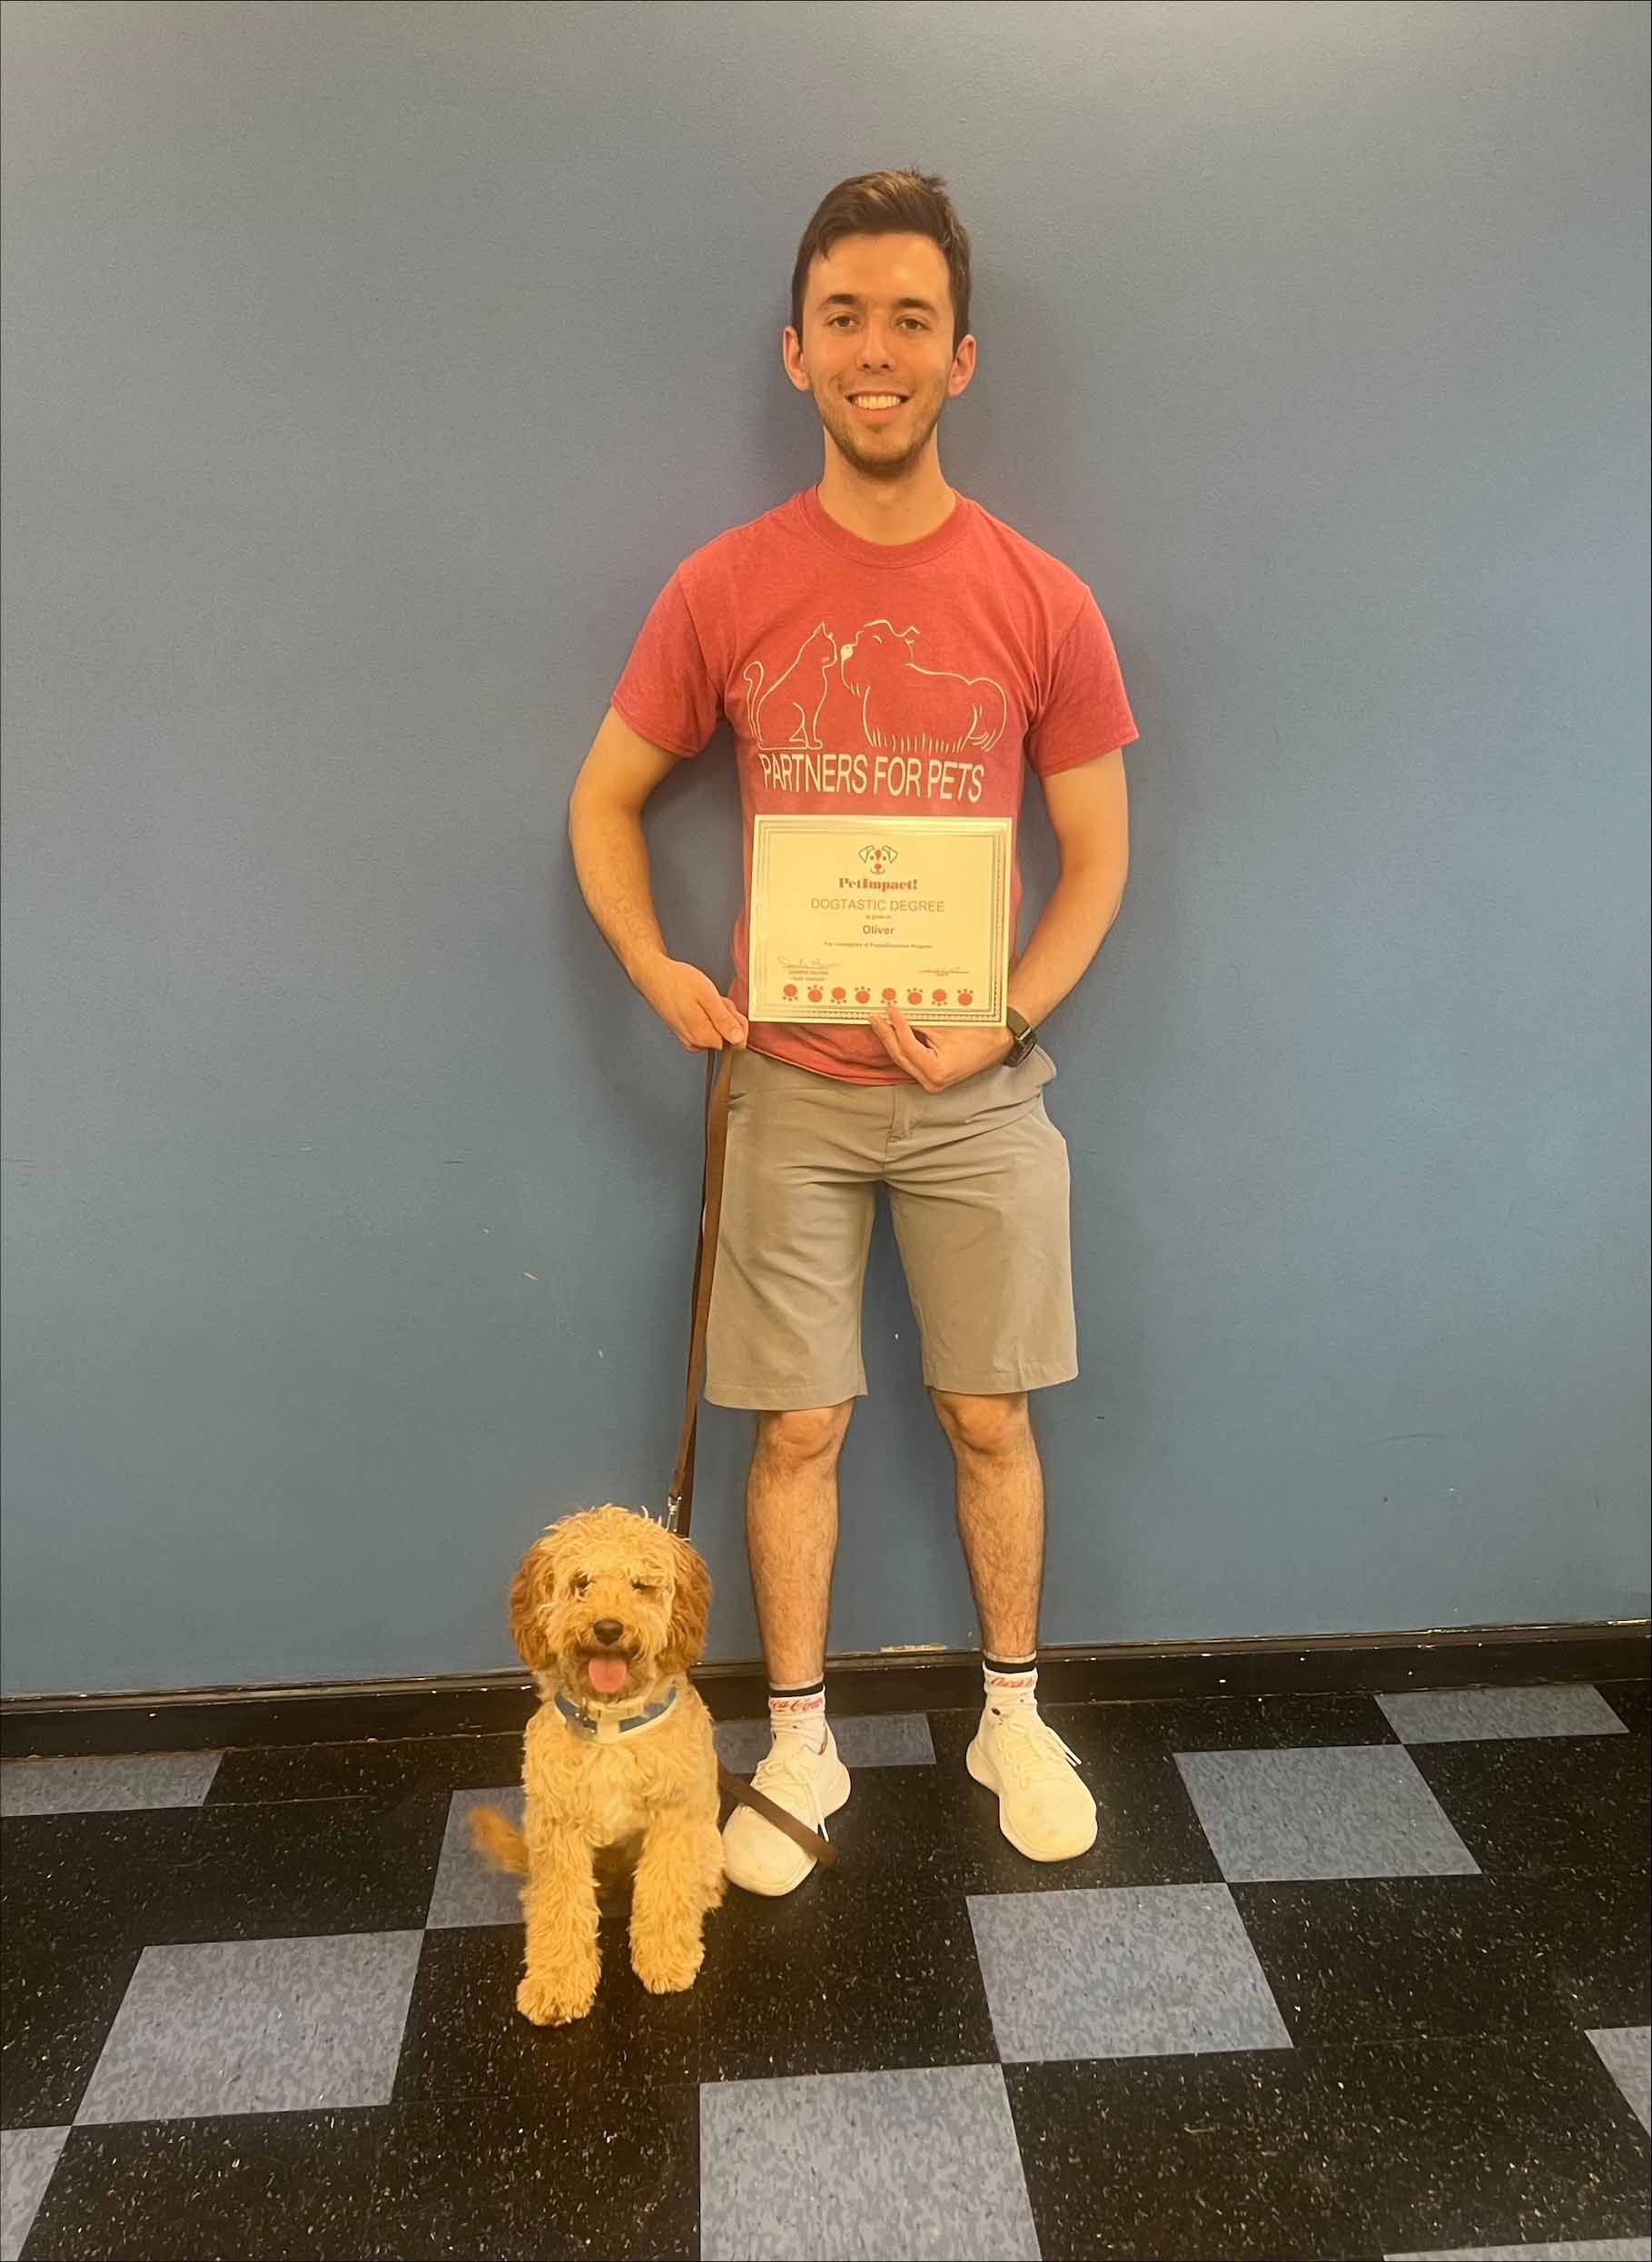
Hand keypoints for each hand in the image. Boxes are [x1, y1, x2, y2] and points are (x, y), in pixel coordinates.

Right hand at [637, 957, 748, 1052]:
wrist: (654, 976)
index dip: (737, 1022)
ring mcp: (688, 1038)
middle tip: (715, 999)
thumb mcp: (708, 996)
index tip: (728, 1007)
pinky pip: (705, 1028)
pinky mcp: (684, 1032)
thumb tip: (738, 1039)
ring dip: (717, 1014)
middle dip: (727, 1017)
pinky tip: (699, 1002)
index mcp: (703, 1036)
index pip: (736, 1042)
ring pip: (717, 1031)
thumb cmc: (677, 982)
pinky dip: (707, 1015)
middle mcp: (695, 1042)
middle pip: (727, 1037)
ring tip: (704, 999)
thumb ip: (724, 1020)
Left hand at [868, 1001, 1012, 1090]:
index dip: (896, 1025)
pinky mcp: (933, 1078)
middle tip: (875, 1016)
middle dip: (886, 1034)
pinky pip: (912, 1061)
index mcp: (936, 1072)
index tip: (889, 1008)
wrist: (1000, 1040)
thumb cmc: (979, 1033)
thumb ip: (917, 1022)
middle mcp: (931, 1082)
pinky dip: (903, 1046)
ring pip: (903, 1060)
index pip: (907, 1046)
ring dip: (892, 1040)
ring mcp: (932, 1083)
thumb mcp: (944, 1025)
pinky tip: (895, 1032)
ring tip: (880, 1022)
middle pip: (900, 1056)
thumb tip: (894, 1014)